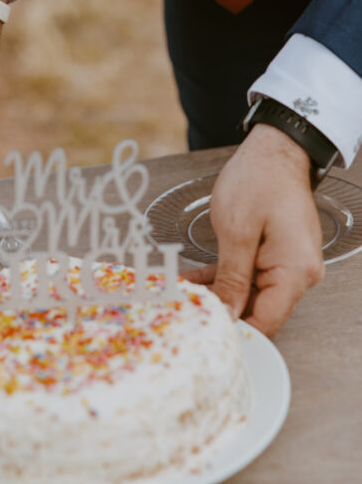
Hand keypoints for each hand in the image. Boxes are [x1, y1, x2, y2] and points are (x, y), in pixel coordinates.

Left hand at [184, 124, 323, 335]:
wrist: (275, 149)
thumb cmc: (259, 179)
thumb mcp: (236, 232)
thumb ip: (232, 278)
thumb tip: (228, 314)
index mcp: (294, 271)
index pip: (267, 322)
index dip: (236, 332)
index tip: (206, 334)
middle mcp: (299, 272)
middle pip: (260, 309)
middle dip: (223, 311)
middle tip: (186, 312)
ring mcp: (290, 263)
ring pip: (252, 293)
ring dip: (220, 293)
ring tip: (184, 293)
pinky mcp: (279, 253)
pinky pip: (253, 275)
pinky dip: (227, 276)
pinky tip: (198, 279)